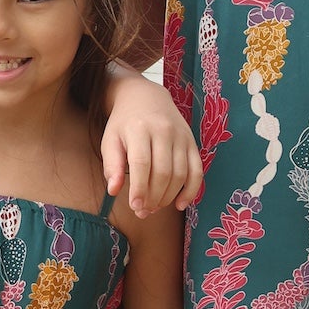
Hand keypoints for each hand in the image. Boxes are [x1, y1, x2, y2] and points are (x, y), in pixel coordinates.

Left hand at [102, 74, 202, 215]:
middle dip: (153, 197)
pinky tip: (180, 204)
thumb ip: (112, 165)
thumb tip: (114, 191)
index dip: (139, 188)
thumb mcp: (110, 140)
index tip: (134, 206)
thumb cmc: (125, 123)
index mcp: (139, 129)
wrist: (147, 97)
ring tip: (155, 207)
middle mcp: (163, 131)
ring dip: (169, 197)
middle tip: (143, 211)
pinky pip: (197, 171)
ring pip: (180, 174)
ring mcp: (181, 136)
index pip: (142, 164)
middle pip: (163, 172)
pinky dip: (191, 191)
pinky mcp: (192, 142)